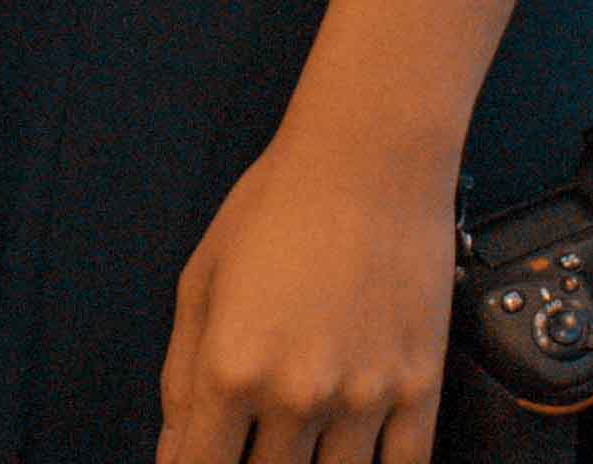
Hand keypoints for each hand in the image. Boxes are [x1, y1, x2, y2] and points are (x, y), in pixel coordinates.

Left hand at [161, 106, 457, 463]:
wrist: (370, 158)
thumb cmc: (277, 205)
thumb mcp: (202, 279)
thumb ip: (180, 375)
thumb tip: (174, 450)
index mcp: (231, 369)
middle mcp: (296, 395)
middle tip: (253, 441)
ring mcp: (363, 398)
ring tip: (299, 443)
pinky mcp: (419, 387)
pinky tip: (354, 458)